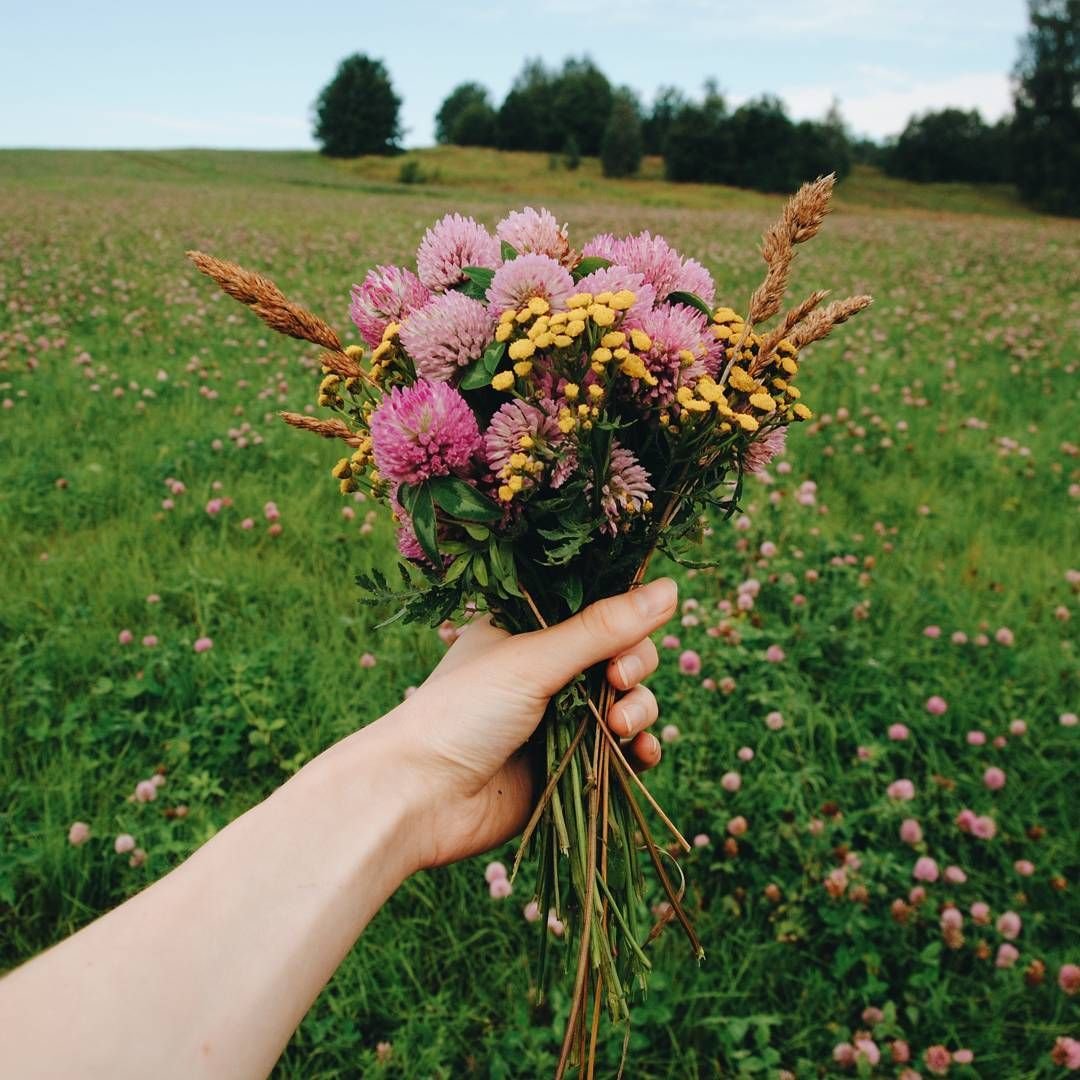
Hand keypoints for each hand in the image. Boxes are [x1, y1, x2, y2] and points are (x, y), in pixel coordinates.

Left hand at [388, 578, 678, 869]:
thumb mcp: (534, 661)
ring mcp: (559, 718)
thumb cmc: (462, 712)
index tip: (629, 634)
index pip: (598, 608)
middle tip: (617, 682)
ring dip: (638, 710)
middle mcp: (547, 668)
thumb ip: (604, 629)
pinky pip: (621, 750)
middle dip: (633, 666)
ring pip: (627, 702)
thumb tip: (672, 588)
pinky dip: (637, 750)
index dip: (626, 619)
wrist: (417, 798)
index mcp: (529, 627)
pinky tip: (640, 754)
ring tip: (619, 728)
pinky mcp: (569, 765)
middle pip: (621, 654)